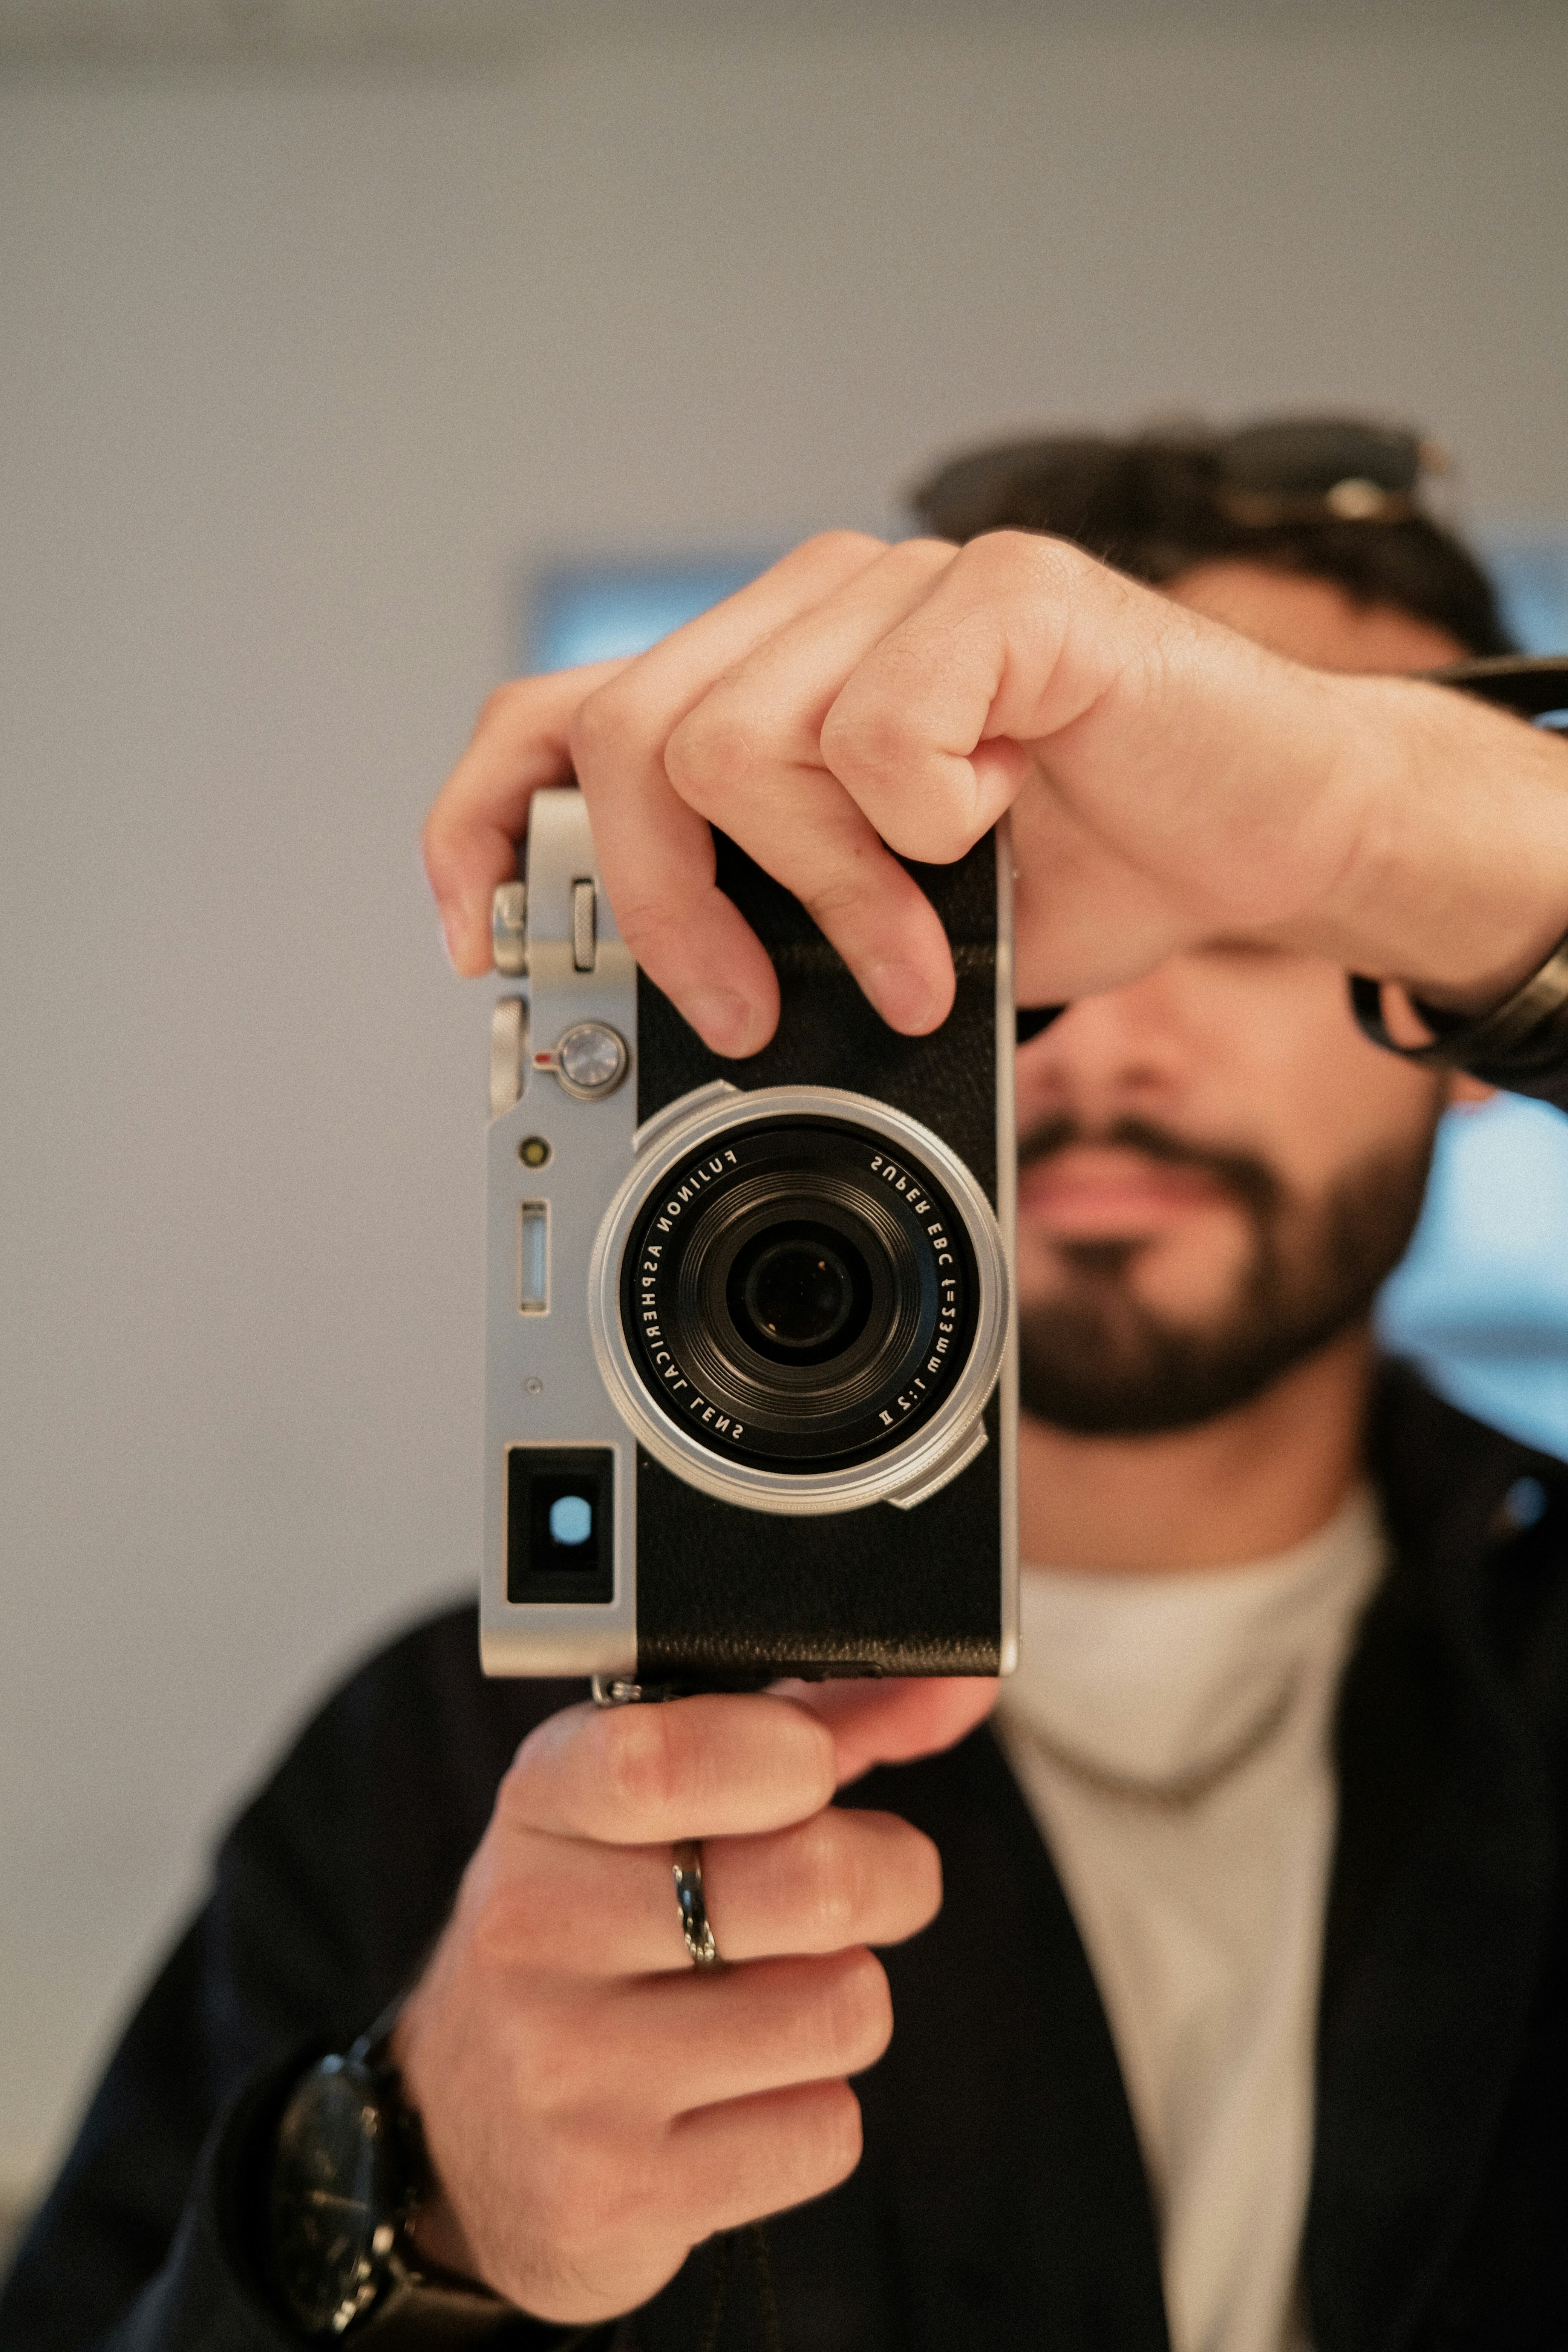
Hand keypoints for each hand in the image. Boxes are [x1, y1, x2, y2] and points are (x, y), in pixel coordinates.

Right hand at [391, 1677, 993, 2324]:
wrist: (464, 2140)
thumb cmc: (597, 1926)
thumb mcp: (657, 1803)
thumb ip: (814, 1719)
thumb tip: (959, 1689)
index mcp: (541, 1804)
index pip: (660, 1756)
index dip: (786, 1751)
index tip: (816, 1764)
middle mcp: (535, 1931)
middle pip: (814, 1881)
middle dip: (886, 1876)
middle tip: (856, 1885)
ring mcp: (568, 2073)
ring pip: (843, 2008)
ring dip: (845, 1999)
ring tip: (775, 1996)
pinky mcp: (617, 2194)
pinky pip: (825, 2132)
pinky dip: (813, 2112)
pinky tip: (738, 2097)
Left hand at [424, 531, 1567, 1050]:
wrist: (1265, 833)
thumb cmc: (1086, 866)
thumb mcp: (881, 926)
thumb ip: (770, 920)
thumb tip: (657, 1002)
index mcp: (768, 674)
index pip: (556, 716)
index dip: (482, 828)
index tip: (483, 945)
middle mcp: (817, 607)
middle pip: (625, 742)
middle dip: (672, 913)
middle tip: (757, 1007)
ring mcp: (905, 585)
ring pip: (738, 745)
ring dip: (828, 896)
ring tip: (919, 949)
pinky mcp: (1006, 593)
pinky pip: (880, 730)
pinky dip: (923, 831)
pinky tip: (997, 826)